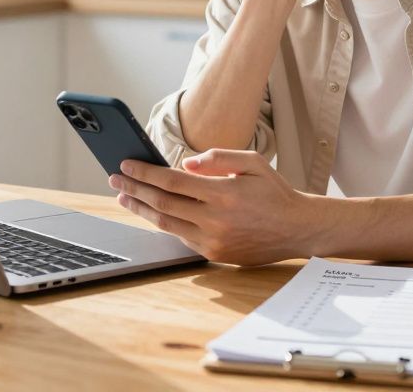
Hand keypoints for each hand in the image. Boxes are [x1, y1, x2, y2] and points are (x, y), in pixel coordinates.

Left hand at [109, 148, 320, 265]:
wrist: (297, 229)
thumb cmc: (274, 192)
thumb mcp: (253, 163)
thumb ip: (218, 158)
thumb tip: (185, 163)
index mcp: (223, 193)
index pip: (172, 181)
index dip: (144, 173)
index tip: (125, 165)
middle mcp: (215, 219)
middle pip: (162, 203)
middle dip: (134, 189)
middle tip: (114, 179)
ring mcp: (213, 240)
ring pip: (166, 223)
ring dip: (141, 209)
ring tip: (124, 197)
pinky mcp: (214, 255)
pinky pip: (181, 237)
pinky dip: (164, 223)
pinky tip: (153, 212)